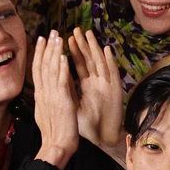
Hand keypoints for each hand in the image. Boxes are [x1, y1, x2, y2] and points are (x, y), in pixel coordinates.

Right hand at [32, 32, 79, 169]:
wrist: (55, 147)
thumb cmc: (54, 133)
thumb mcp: (46, 112)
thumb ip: (47, 98)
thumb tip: (45, 89)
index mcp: (40, 96)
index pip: (37, 70)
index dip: (39, 54)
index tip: (41, 40)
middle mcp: (43, 93)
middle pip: (42, 65)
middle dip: (46, 47)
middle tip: (50, 32)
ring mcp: (52, 96)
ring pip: (51, 70)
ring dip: (54, 52)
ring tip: (58, 37)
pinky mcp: (62, 101)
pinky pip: (61, 81)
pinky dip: (61, 67)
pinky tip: (63, 55)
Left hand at [69, 28, 122, 146]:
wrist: (102, 140)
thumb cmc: (87, 126)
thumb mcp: (72, 105)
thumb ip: (66, 91)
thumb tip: (54, 80)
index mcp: (87, 86)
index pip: (78, 65)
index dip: (72, 52)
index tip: (63, 39)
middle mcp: (98, 83)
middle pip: (89, 60)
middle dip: (82, 45)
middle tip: (76, 30)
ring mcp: (107, 86)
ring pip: (100, 63)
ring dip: (95, 48)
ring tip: (88, 34)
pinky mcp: (115, 92)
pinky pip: (112, 74)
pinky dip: (109, 62)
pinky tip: (106, 50)